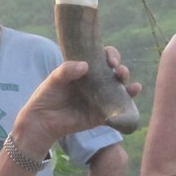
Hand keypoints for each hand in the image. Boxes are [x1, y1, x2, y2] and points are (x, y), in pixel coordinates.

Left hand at [14, 50, 142, 151]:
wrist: (42, 120)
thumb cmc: (47, 96)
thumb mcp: (54, 79)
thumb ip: (67, 70)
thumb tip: (86, 65)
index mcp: (86, 71)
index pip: (103, 58)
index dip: (111, 55)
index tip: (110, 59)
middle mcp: (96, 83)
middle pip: (115, 72)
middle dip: (121, 69)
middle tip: (118, 69)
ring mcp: (100, 99)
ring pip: (120, 90)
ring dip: (128, 84)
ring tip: (130, 83)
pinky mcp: (101, 115)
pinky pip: (118, 109)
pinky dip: (128, 103)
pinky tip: (134, 93)